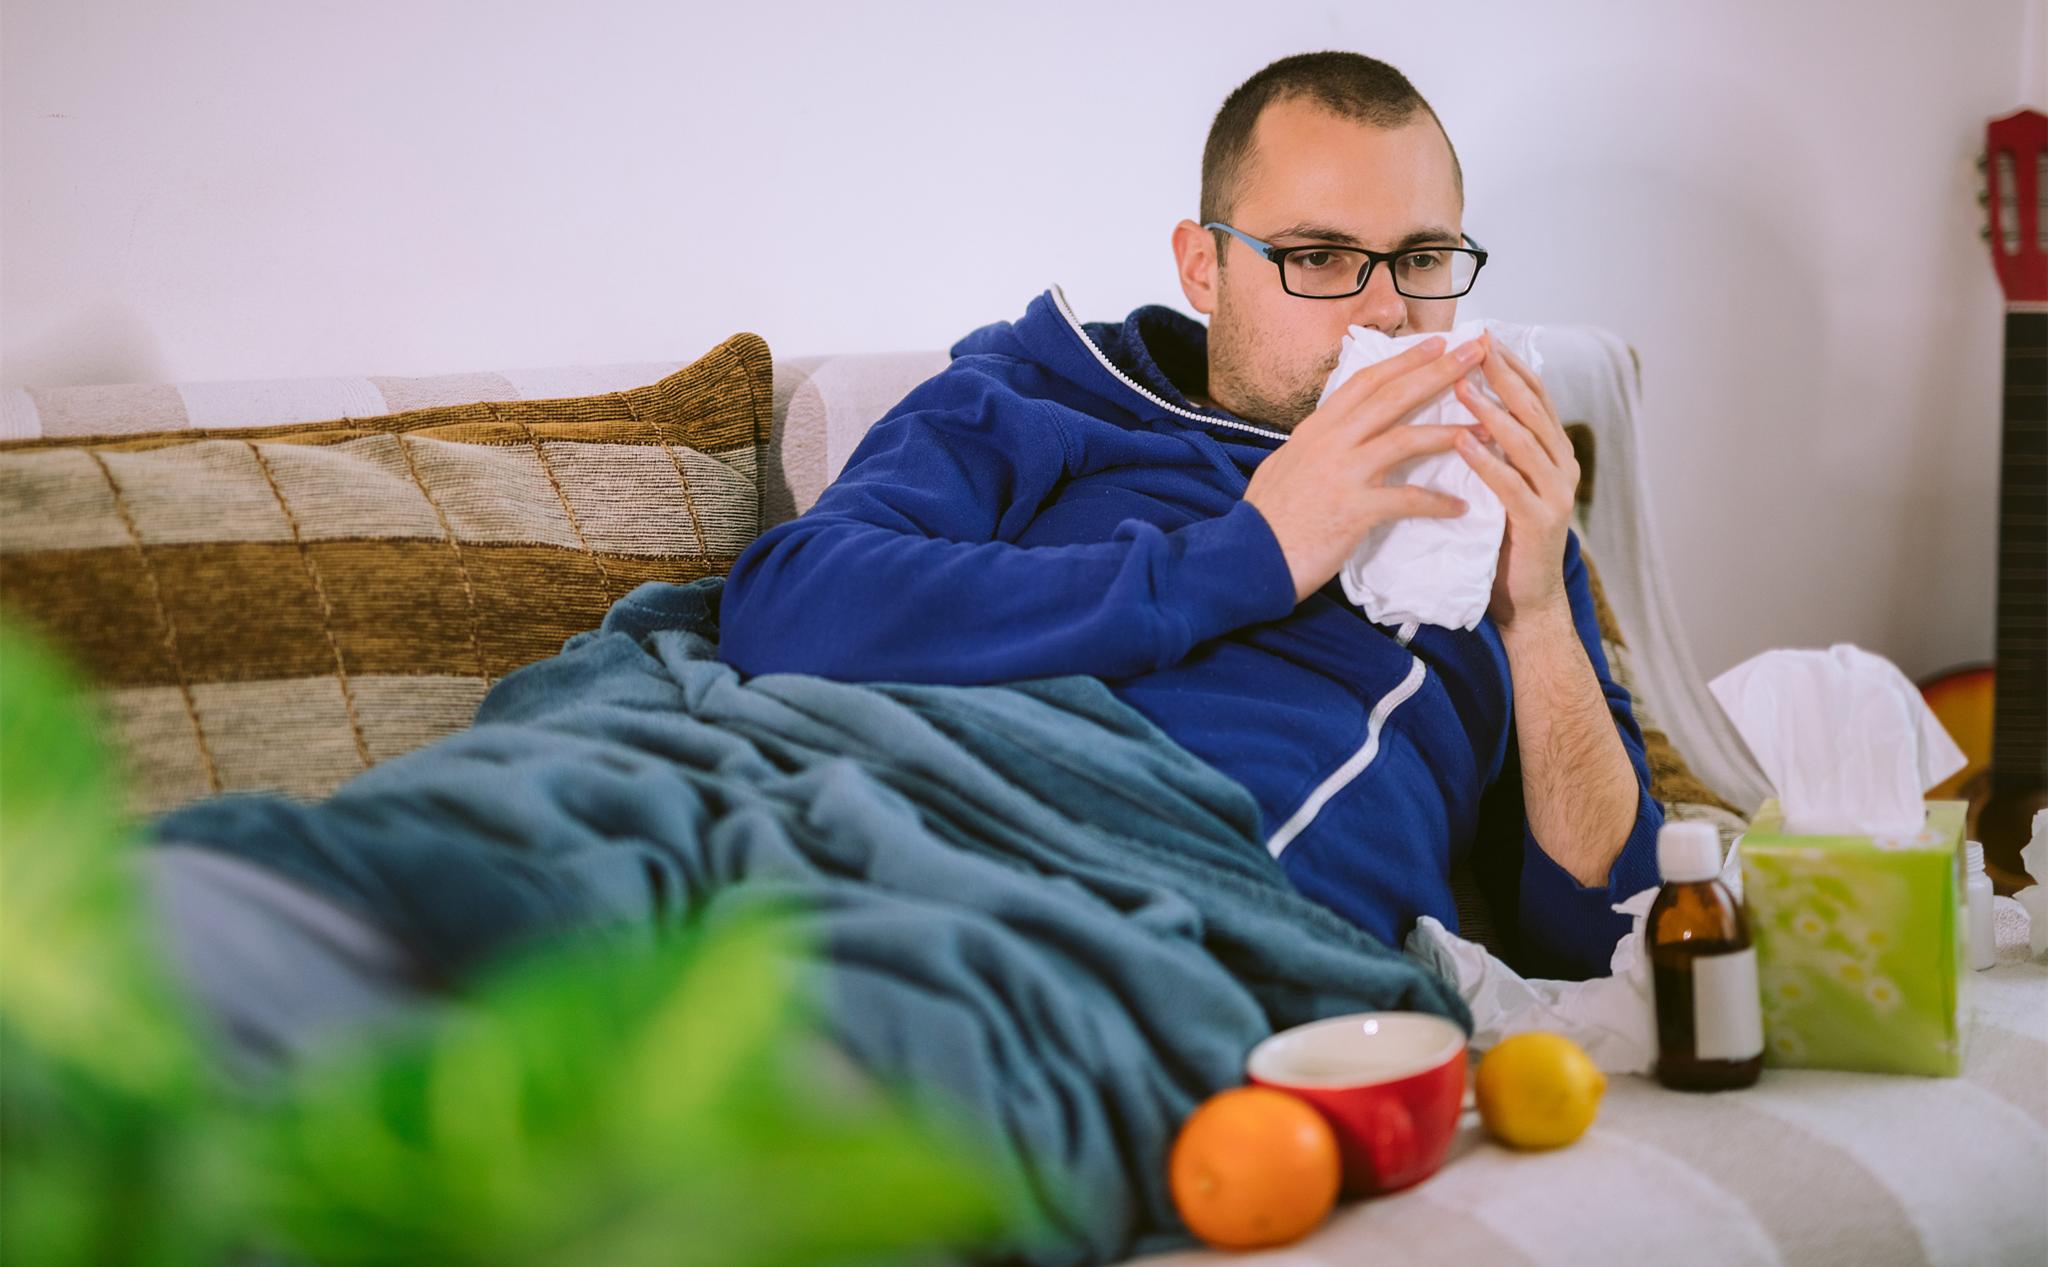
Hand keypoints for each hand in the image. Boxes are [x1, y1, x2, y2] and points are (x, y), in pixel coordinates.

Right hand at [1244, 336, 1488, 603]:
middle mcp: (1330, 441)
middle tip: (1477, 354)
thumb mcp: (1285, 466)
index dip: (1403, 360)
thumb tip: (1328, 434)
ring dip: (1452, 432)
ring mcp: (1342, 473)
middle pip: (1393, 396)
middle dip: (1439, 372)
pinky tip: (1461, 506)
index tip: (1436, 343)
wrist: (1247, 559)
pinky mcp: (1353, 509)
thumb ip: (1314, 446)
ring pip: (1405, 439)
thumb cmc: (1267, 519)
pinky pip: (1406, 499)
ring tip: (1491, 428)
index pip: (1366, 382)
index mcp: (1316, 429)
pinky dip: (1437, 502)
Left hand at [1450, 337, 1581, 631]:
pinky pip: (1511, 485)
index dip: (1511, 365)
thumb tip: (1464, 400)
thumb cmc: (1504, 538)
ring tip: (1461, 387)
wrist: (1525, 600)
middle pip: (1534, 410)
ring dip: (1492, 412)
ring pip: (1526, 442)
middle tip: (1475, 346)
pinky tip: (1462, 442)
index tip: (1483, 336)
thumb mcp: (1502, 482)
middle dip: (1503, 375)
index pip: (1534, 396)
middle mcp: (1562, 466)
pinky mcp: (1540, 523)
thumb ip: (1495, 447)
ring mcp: (1556, 494)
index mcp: (1553, 452)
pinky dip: (1487, 462)